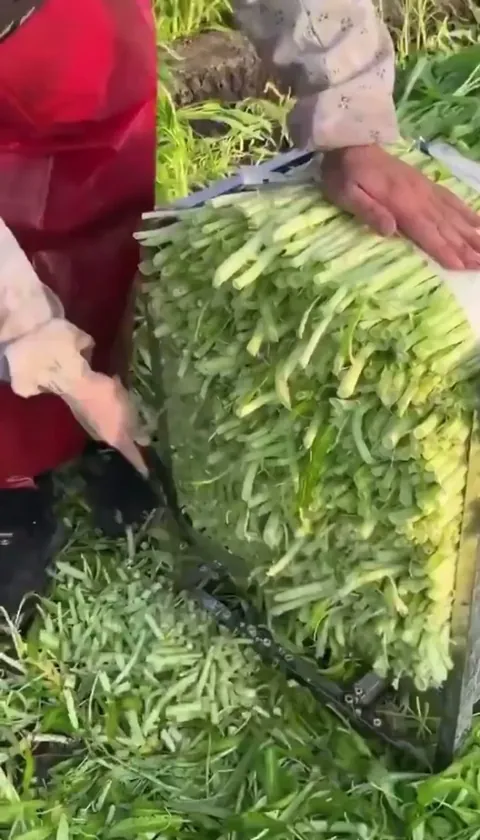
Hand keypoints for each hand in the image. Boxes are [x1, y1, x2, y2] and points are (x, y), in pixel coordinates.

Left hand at [321, 145, 479, 270]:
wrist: (349, 140)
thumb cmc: (343, 173)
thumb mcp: (346, 193)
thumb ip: (369, 211)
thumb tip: (390, 230)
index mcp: (400, 202)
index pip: (427, 231)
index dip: (445, 250)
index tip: (463, 266)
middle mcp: (418, 196)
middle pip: (446, 226)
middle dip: (466, 247)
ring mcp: (424, 189)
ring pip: (452, 215)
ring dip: (470, 233)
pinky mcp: (424, 184)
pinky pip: (450, 200)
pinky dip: (466, 213)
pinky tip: (477, 222)